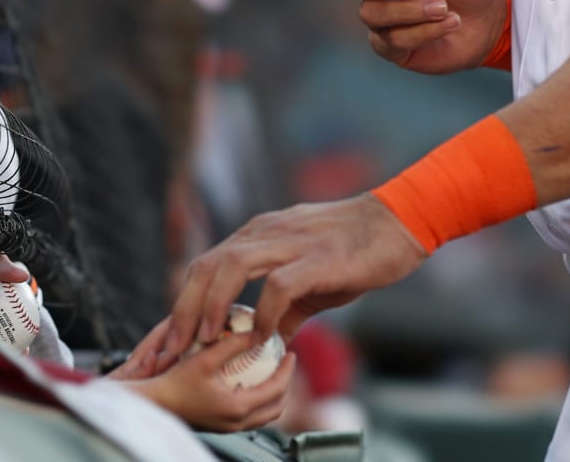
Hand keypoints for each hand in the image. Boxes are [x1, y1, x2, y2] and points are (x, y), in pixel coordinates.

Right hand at [117, 327, 294, 432]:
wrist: (154, 404)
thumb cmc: (175, 383)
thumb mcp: (205, 358)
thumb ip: (233, 344)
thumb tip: (256, 331)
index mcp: (238, 407)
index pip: (276, 390)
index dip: (287, 371)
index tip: (290, 354)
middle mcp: (236, 423)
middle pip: (276, 408)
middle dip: (285, 386)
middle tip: (284, 364)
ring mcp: (228, 428)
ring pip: (264, 416)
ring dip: (272, 396)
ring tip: (271, 373)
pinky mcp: (220, 426)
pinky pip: (249, 417)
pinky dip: (257, 401)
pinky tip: (248, 383)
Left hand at [163, 195, 426, 359]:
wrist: (398, 224)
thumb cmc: (354, 252)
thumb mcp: (310, 279)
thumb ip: (285, 308)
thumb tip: (267, 342)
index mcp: (258, 236)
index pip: (205, 265)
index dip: (183, 302)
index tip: (171, 339)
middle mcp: (265, 234)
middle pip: (206, 265)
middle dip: (184, 308)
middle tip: (173, 347)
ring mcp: (290, 243)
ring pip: (231, 267)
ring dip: (211, 305)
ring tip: (205, 340)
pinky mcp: (317, 259)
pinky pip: (278, 287)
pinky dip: (264, 314)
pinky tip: (261, 338)